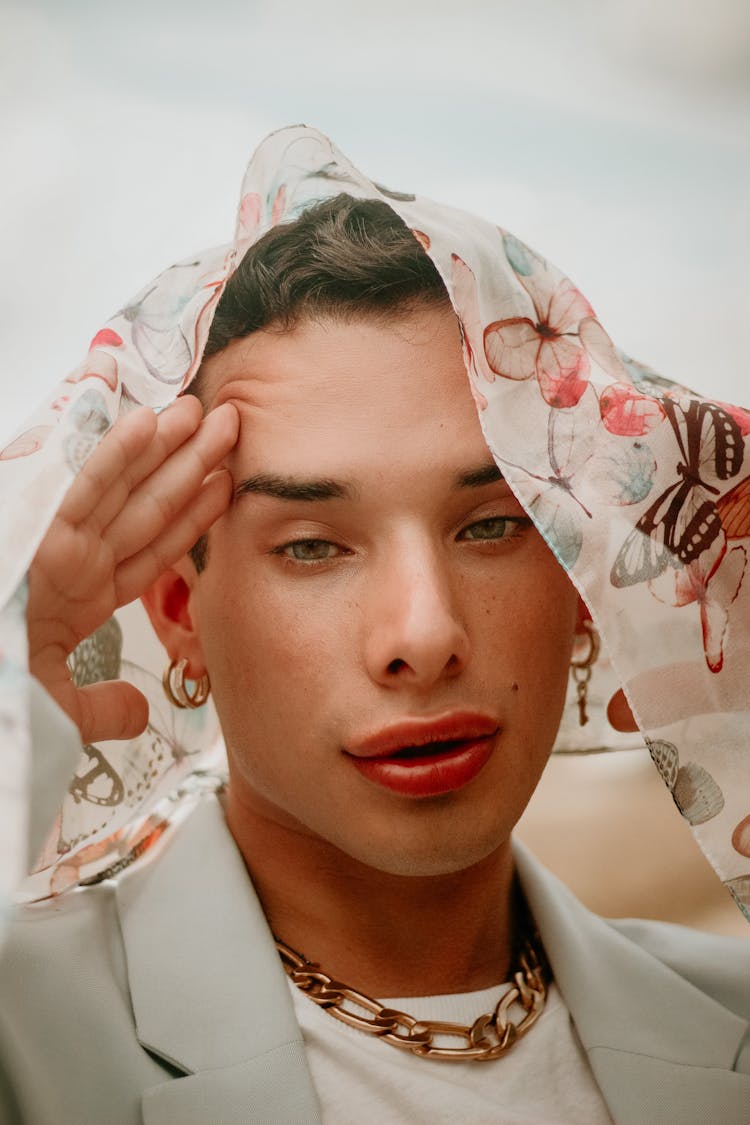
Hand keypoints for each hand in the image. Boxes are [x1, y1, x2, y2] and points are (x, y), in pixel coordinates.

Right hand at [27, 396, 238, 743]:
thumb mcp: (56, 709)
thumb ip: (102, 709)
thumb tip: (140, 714)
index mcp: (83, 594)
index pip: (154, 546)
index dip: (193, 515)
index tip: (226, 486)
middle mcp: (74, 559)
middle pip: (147, 504)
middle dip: (189, 463)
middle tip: (228, 422)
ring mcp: (53, 540)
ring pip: (123, 485)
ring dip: (162, 444)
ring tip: (200, 409)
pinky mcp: (31, 528)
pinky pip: (81, 484)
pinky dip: (112, 451)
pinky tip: (144, 421)